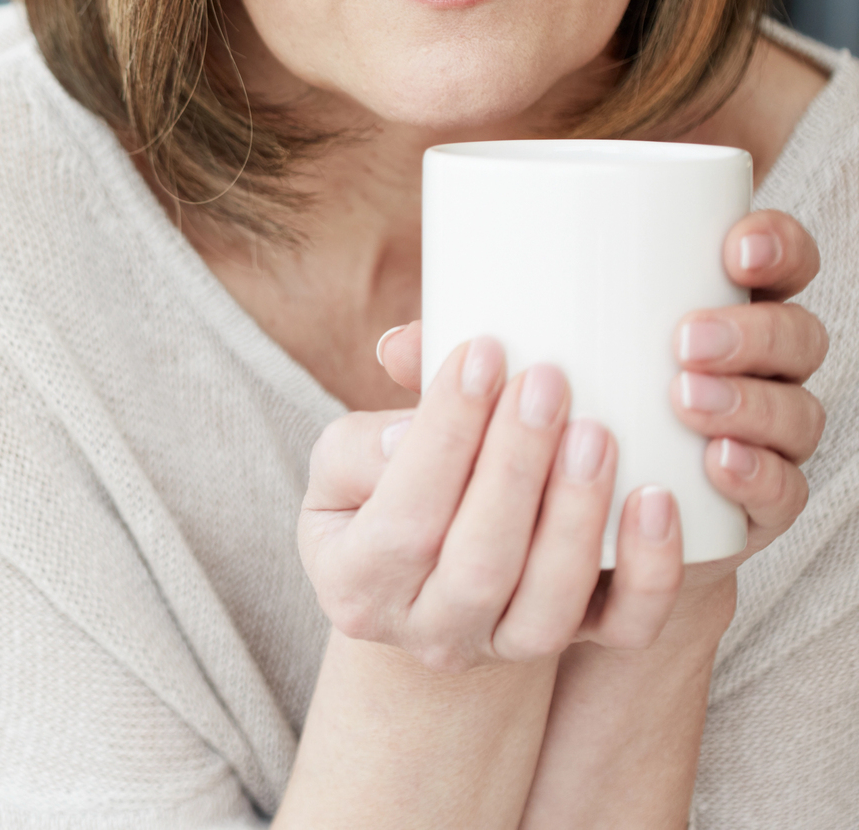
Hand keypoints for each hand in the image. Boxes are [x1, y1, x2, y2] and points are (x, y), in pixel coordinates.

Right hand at [300, 337, 682, 673]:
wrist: (429, 574)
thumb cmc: (381, 496)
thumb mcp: (343, 468)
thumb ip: (363, 444)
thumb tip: (413, 433)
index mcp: (355, 585)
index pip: (405, 516)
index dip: (445, 435)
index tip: (481, 352)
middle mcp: (428, 635)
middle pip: (479, 565)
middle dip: (517, 466)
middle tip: (546, 381)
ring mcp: (504, 648)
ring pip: (550, 608)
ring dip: (577, 514)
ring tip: (596, 431)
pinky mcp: (577, 646)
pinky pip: (626, 629)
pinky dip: (650, 571)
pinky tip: (657, 500)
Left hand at [370, 209, 826, 623]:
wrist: (571, 534)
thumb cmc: (537, 421)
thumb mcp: (500, 380)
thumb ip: (460, 362)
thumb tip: (397, 347)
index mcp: (709, 307)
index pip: (772, 260)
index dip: (774, 244)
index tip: (730, 243)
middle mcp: (754, 370)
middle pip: (794, 335)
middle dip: (753, 330)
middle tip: (687, 339)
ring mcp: (763, 439)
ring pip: (795, 411)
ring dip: (750, 403)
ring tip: (686, 399)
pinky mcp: (754, 509)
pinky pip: (783, 494)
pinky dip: (758, 478)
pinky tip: (718, 464)